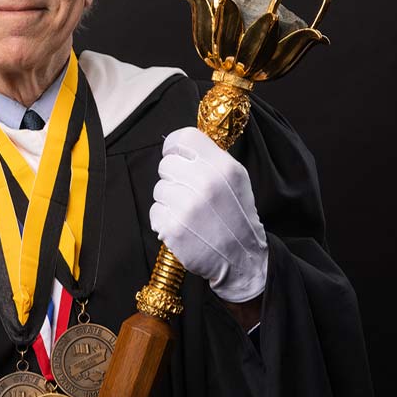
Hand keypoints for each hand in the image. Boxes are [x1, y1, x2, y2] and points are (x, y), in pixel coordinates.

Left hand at [149, 127, 267, 302]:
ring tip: (188, 212)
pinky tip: (182, 226)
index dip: (174, 147)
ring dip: (169, 201)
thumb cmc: (236, 217)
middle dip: (172, 178)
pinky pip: (155, 212)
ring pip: (159, 189)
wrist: (242, 258)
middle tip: (187, 192)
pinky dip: (164, 220)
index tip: (175, 156)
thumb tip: (180, 148)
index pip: (183, 138)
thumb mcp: (236, 180)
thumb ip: (211, 160)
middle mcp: (205, 183)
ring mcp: (188, 206)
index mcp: (222, 167)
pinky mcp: (174, 228)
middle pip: (166, 165)